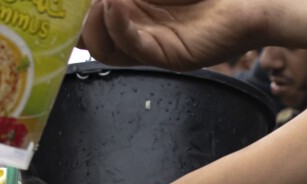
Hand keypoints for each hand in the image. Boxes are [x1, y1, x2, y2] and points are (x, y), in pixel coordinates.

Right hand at [80, 0, 265, 71]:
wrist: (244, 1)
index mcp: (125, 13)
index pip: (84, 23)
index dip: (68, 13)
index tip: (61, 2)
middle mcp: (134, 33)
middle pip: (88, 40)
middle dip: (77, 19)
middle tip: (85, 0)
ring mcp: (150, 47)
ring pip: (105, 50)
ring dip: (94, 22)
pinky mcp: (170, 56)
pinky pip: (134, 49)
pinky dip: (118, 27)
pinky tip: (114, 5)